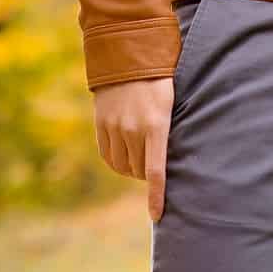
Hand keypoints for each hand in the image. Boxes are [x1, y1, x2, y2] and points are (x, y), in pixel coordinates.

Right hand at [92, 76, 174, 220]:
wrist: (128, 55)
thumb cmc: (160, 80)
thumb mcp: (171, 104)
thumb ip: (168, 132)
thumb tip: (171, 164)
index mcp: (157, 125)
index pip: (155, 172)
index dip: (156, 197)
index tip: (157, 216)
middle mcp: (133, 129)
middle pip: (138, 171)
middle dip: (146, 173)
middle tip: (154, 161)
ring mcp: (114, 127)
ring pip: (122, 166)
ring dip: (131, 168)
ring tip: (140, 156)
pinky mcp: (101, 124)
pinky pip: (107, 156)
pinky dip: (116, 162)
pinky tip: (124, 154)